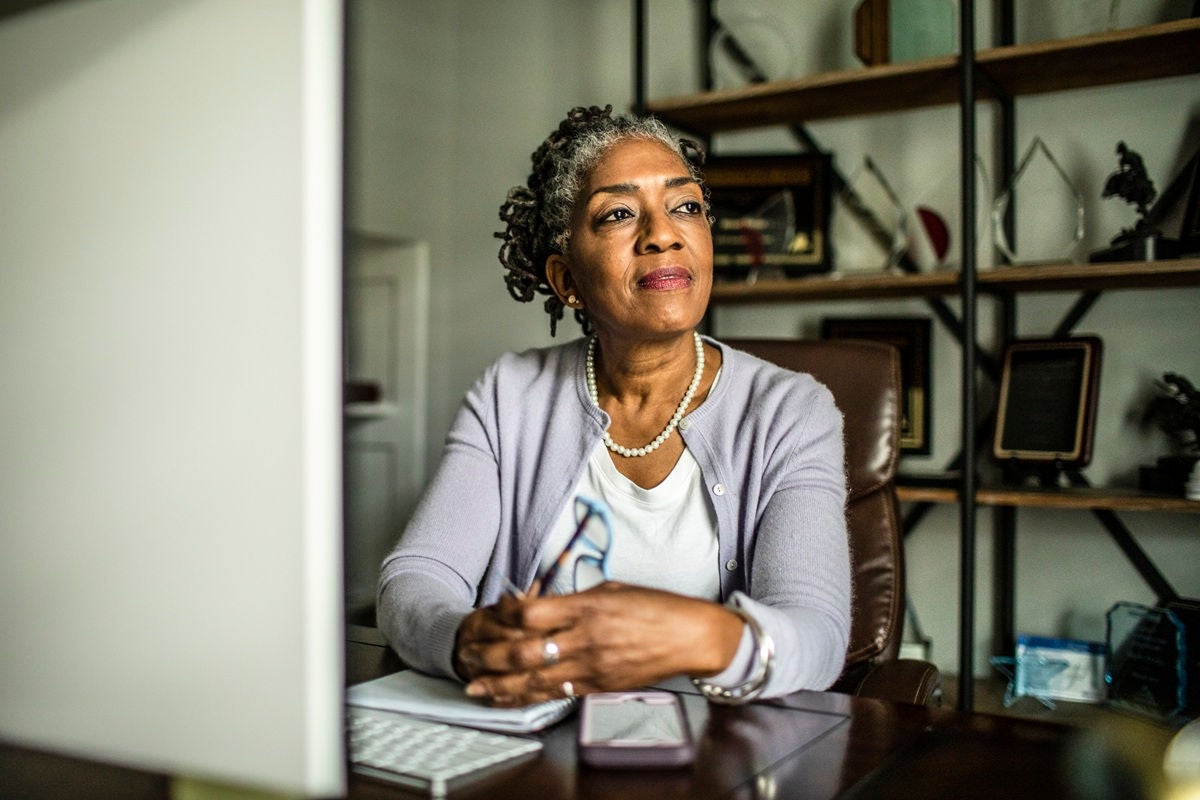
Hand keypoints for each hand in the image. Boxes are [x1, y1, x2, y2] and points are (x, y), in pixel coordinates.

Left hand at [457, 582, 742, 706]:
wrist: (690, 636)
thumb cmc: (655, 607)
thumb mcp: (611, 589)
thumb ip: (574, 599)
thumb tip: (541, 604)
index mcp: (587, 606)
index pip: (531, 612)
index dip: (504, 613)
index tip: (492, 612)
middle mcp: (585, 638)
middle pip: (524, 650)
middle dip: (490, 655)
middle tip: (467, 655)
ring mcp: (591, 666)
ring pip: (535, 680)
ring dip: (500, 685)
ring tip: (474, 687)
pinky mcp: (598, 686)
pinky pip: (556, 695)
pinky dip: (528, 698)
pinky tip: (508, 699)